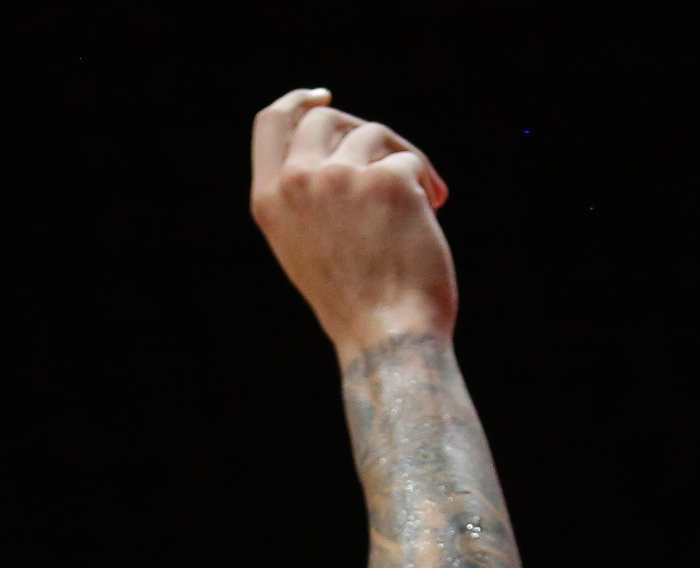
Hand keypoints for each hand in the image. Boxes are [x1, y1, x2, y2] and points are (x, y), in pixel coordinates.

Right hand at [249, 89, 457, 356]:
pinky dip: (425, 186)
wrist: (386, 337)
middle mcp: (298, 182)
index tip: (322, 97)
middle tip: (392, 159)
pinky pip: (410, 161)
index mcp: (269, 201)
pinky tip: (429, 219)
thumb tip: (338, 142)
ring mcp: (342, 177)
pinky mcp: (387, 179)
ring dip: (402, 162)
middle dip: (362, 132)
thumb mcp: (306, 245)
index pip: (271, 123)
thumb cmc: (354, 301)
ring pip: (375, 135)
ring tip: (420, 203)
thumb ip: (307, 194)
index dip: (298, 102)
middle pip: (326, 119)